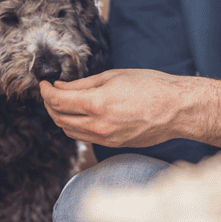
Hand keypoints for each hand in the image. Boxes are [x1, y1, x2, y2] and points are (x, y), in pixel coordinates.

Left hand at [38, 68, 220, 149]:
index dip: (45, 91)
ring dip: (60, 117)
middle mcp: (97, 125)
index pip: (57, 101)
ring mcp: (105, 138)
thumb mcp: (113, 76)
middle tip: (50, 92)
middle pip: (58, 118)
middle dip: (49, 104)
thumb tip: (59, 87)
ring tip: (63, 102)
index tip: (44, 84)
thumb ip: (83, 84)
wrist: (177, 110)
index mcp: (97, 103)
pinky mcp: (112, 145)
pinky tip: (79, 114)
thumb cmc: (150, 87)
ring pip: (69, 131)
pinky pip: (84, 137)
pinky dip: (75, 126)